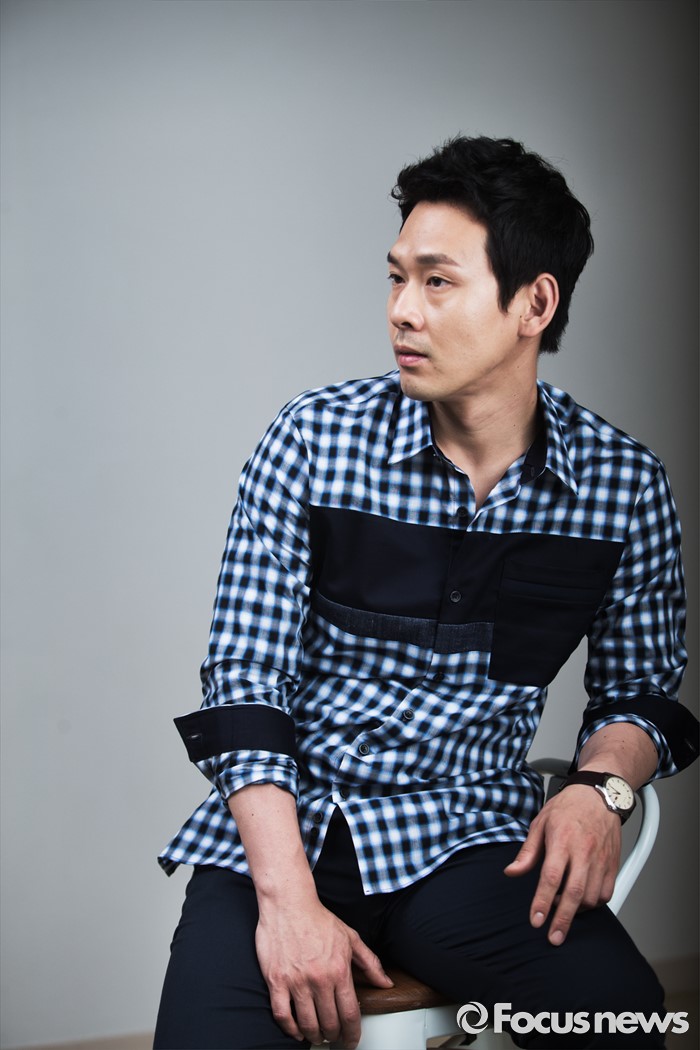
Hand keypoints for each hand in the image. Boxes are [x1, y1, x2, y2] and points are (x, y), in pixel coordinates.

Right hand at [255, 894, 392, 1047]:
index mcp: (339, 970)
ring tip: (317, 1035)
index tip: (351, 1041)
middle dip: (333, 1035)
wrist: (288, 904)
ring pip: (307, 1023)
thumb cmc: (318, 920)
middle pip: (329, 1023)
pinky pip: (282, 1015)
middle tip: (333, 1036)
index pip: (350, 1014)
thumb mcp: (350, 938)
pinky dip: (290, 1029)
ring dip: (314, 1035)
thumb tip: (386, 983)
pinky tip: (296, 1030)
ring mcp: (296, 981)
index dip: (353, 1034)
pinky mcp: (276, 981)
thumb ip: (370, 963)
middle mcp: (319, 979)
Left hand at [504, 784, 621, 945]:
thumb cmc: (568, 807)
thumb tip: (512, 872)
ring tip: (562, 908)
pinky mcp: (613, 864)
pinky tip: (582, 900)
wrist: (599, 795)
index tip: (536, 920)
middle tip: (553, 937)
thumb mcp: (540, 823)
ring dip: (576, 910)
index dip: (542, 901)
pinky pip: (606, 893)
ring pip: (591, 896)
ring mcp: (601, 859)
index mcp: (562, 840)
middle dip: (563, 919)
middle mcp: (584, 851)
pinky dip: (594, 903)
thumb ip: (527, 852)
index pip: (551, 876)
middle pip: (574, 892)